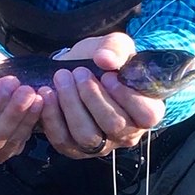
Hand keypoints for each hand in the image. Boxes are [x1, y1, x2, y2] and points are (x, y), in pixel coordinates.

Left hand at [39, 33, 164, 157]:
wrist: (76, 69)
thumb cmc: (103, 60)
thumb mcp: (115, 45)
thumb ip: (116, 48)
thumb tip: (106, 59)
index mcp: (146, 109)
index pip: (147, 115)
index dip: (127, 96)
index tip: (108, 76)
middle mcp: (127, 133)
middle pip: (114, 125)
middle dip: (92, 96)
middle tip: (79, 72)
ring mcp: (101, 145)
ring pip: (87, 135)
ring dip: (71, 104)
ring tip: (61, 78)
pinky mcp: (75, 149)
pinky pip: (63, 140)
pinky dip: (52, 116)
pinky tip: (47, 94)